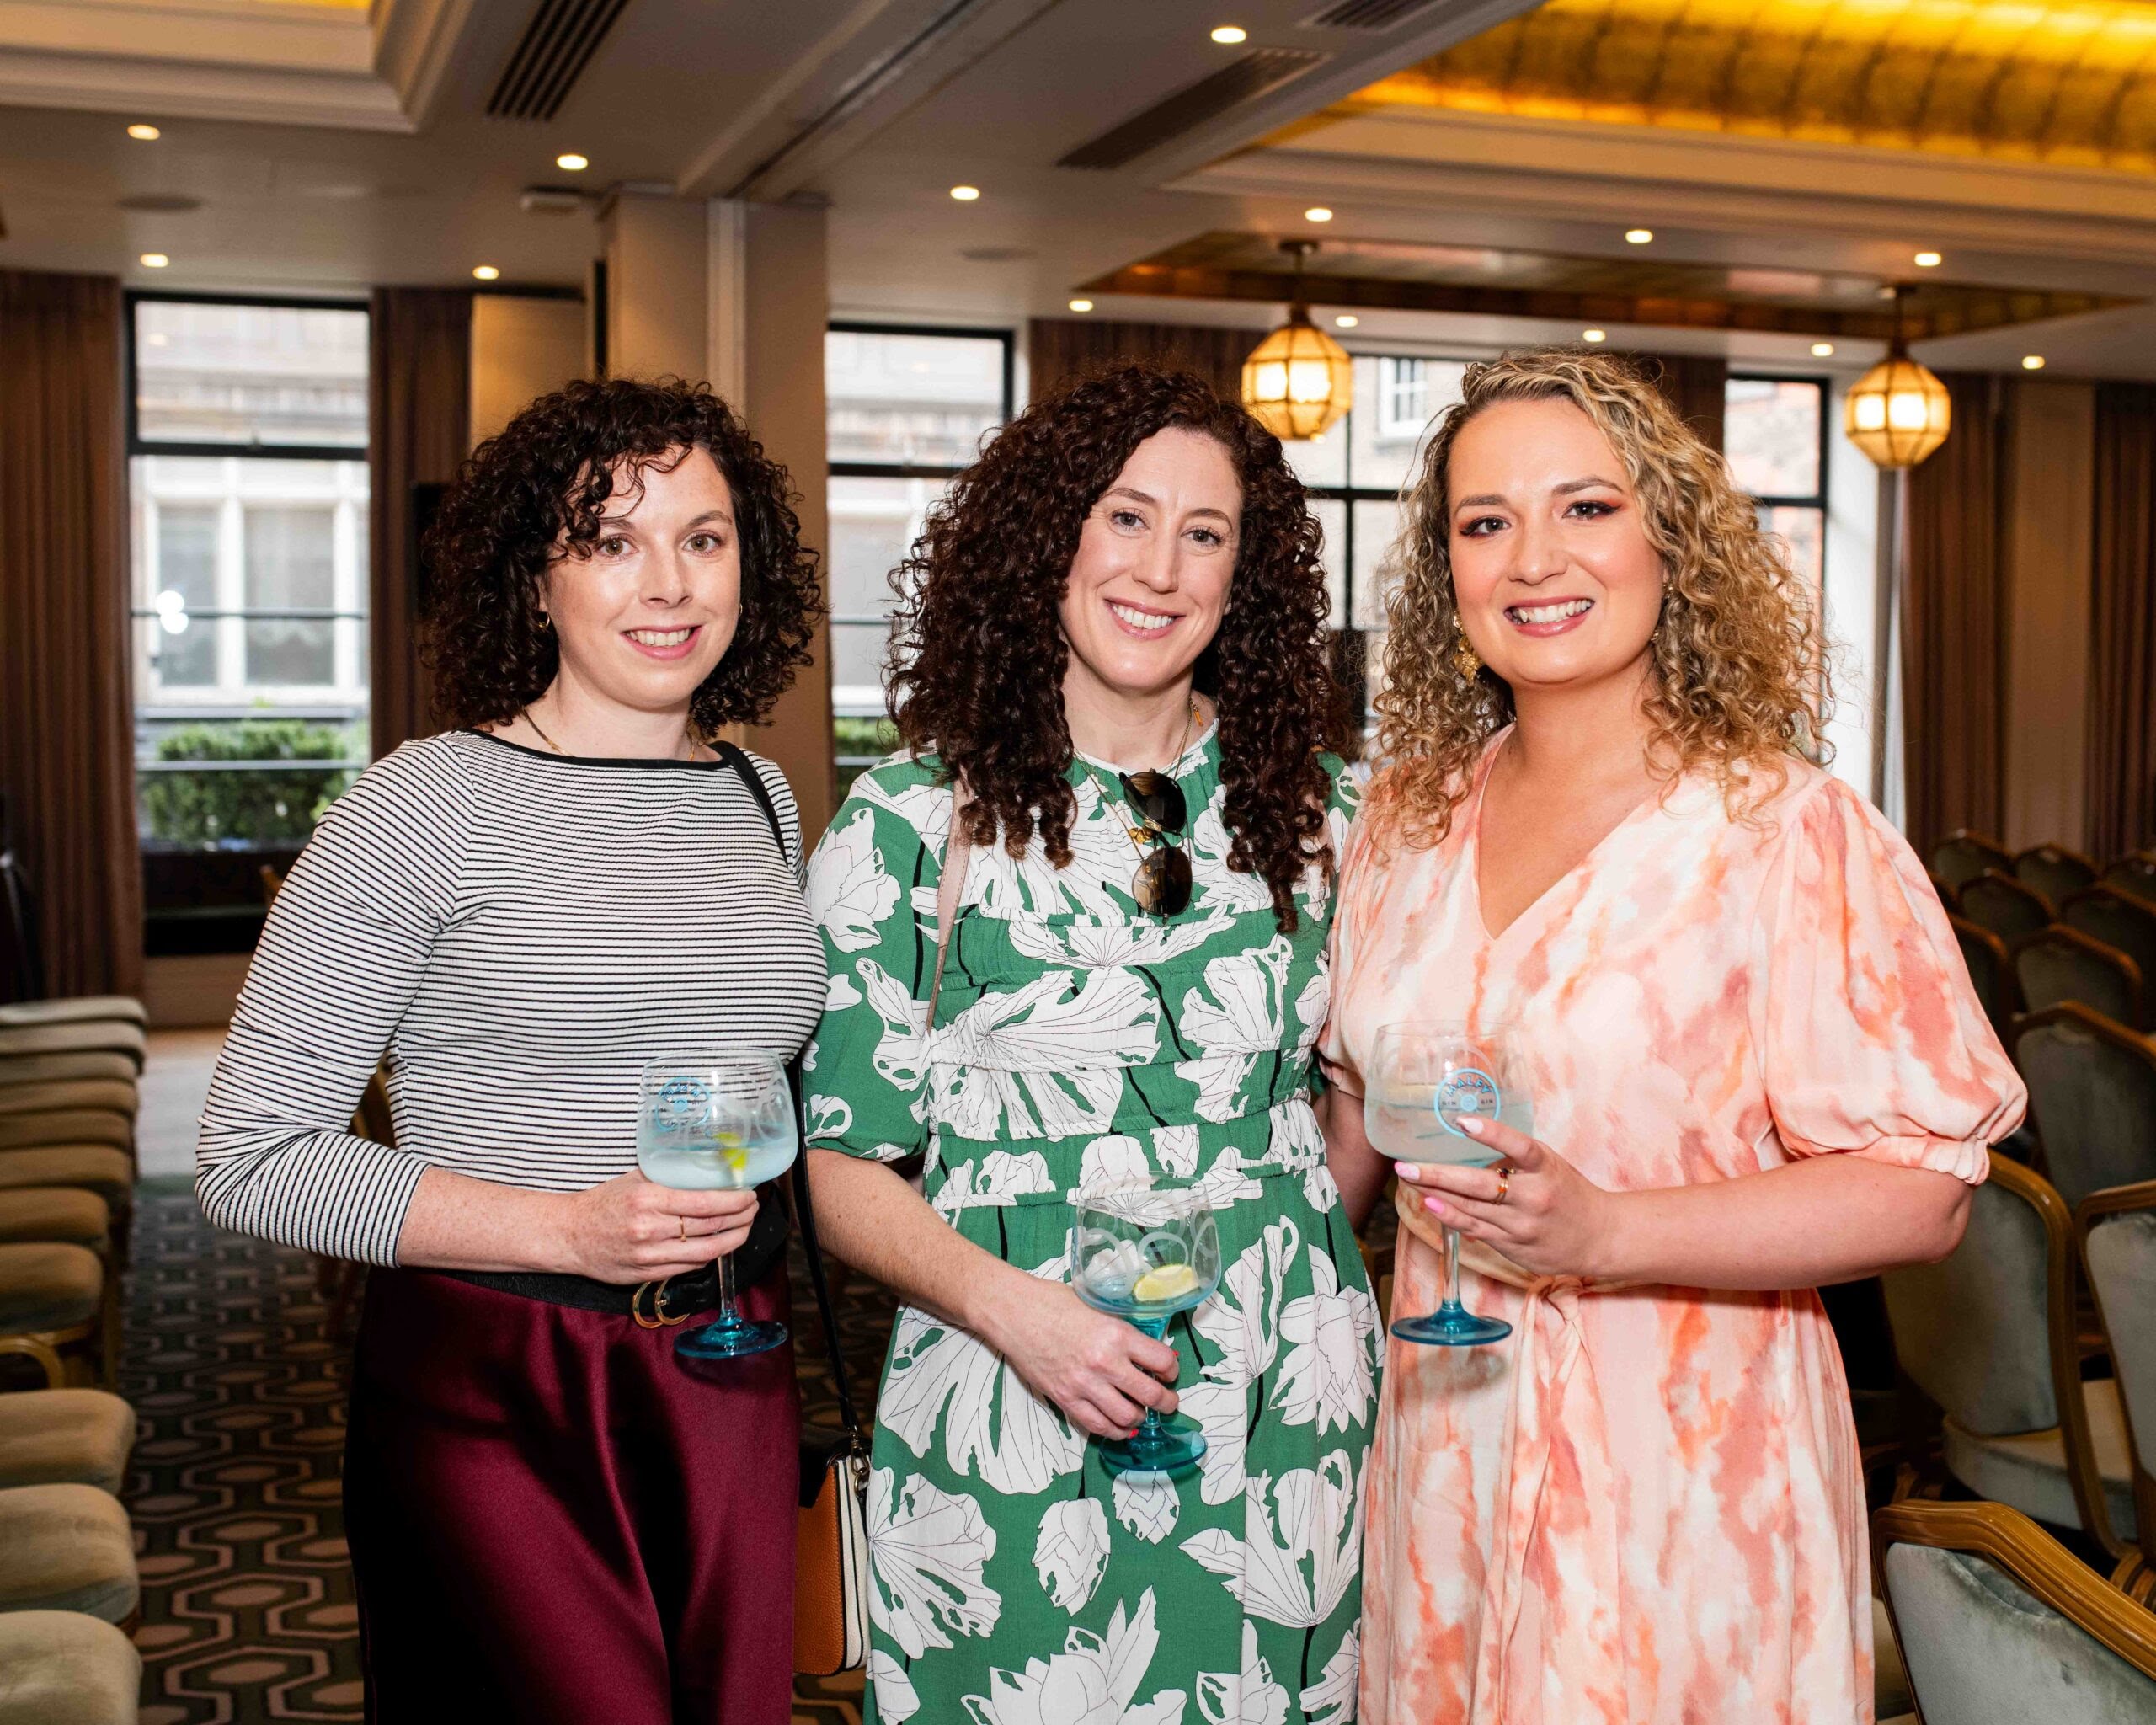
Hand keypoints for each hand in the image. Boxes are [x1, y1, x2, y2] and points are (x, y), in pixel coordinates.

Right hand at [552, 1170, 761, 1283]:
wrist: (569, 1236)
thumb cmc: (603, 1202)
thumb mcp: (634, 1179)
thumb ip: (668, 1174)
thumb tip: (706, 1167)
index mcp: (649, 1199)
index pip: (706, 1203)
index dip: (735, 1201)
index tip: (750, 1195)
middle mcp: (651, 1229)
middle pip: (711, 1227)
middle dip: (741, 1219)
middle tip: (754, 1209)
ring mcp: (649, 1256)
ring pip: (705, 1252)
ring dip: (733, 1240)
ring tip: (745, 1228)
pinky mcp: (647, 1275)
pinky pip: (689, 1267)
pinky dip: (709, 1256)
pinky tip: (719, 1244)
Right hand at [982, 1276, 1180, 1439]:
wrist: (1015, 1313)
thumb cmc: (1054, 1303)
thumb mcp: (1098, 1308)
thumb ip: (1122, 1330)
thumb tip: (1146, 1349)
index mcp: (1117, 1334)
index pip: (1162, 1361)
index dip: (1172, 1370)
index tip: (1170, 1371)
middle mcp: (1104, 1362)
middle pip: (1151, 1395)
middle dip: (1166, 1401)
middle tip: (1168, 1401)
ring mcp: (1084, 1385)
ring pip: (1127, 1416)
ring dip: (1141, 1417)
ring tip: (1142, 1412)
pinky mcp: (1065, 1399)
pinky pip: (1098, 1426)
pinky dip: (1115, 1430)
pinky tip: (1120, 1425)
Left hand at [1395, 1115, 1620, 1279]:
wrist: (1600, 1237)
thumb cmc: (1568, 1193)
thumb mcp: (1549, 1166)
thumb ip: (1514, 1160)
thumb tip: (1465, 1154)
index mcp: (1546, 1168)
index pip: (1519, 1146)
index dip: (1491, 1133)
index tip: (1462, 1121)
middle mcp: (1534, 1196)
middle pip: (1481, 1185)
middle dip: (1439, 1175)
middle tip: (1406, 1165)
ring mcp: (1523, 1225)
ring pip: (1472, 1209)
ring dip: (1436, 1195)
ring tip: (1409, 1180)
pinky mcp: (1515, 1247)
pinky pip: (1477, 1230)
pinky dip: (1452, 1217)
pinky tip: (1430, 1206)